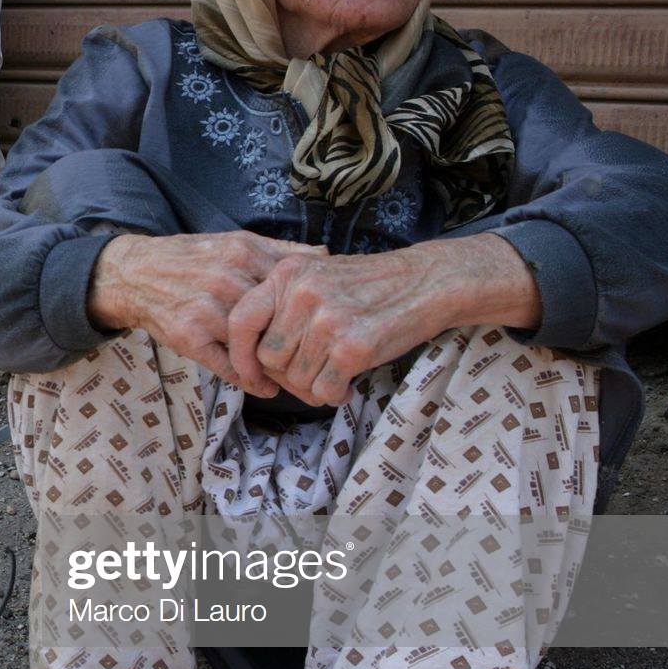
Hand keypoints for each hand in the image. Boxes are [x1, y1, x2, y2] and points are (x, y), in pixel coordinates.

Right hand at [87, 231, 321, 394]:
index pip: (293, 288)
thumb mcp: (234, 242)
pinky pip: (228, 365)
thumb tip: (324, 257)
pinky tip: (265, 389)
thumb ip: (278, 250)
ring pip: (257, 347)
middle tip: (329, 370)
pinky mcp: (189, 336)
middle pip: (280, 322)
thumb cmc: (190, 259)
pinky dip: (250, 381)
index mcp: (244, 254)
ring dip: (282, 370)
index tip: (336, 332)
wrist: (134, 273)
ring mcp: (208, 309)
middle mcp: (228, 280)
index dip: (318, 313)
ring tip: (302, 385)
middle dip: (307, 348)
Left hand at [224, 248, 448, 406]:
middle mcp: (302, 294)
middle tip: (312, 374)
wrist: (427, 283)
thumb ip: (282, 306)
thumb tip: (252, 360)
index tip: (252, 375)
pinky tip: (348, 384)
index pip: (241, 321)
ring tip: (335, 374)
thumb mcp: (318, 276)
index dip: (240, 355)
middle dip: (287, 375)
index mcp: (287, 274)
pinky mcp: (352, 347)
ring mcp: (327, 321)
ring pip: (295, 378)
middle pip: (269, 358)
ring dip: (314, 386)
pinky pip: (323, 391)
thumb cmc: (369, 287)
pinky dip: (333, 394)